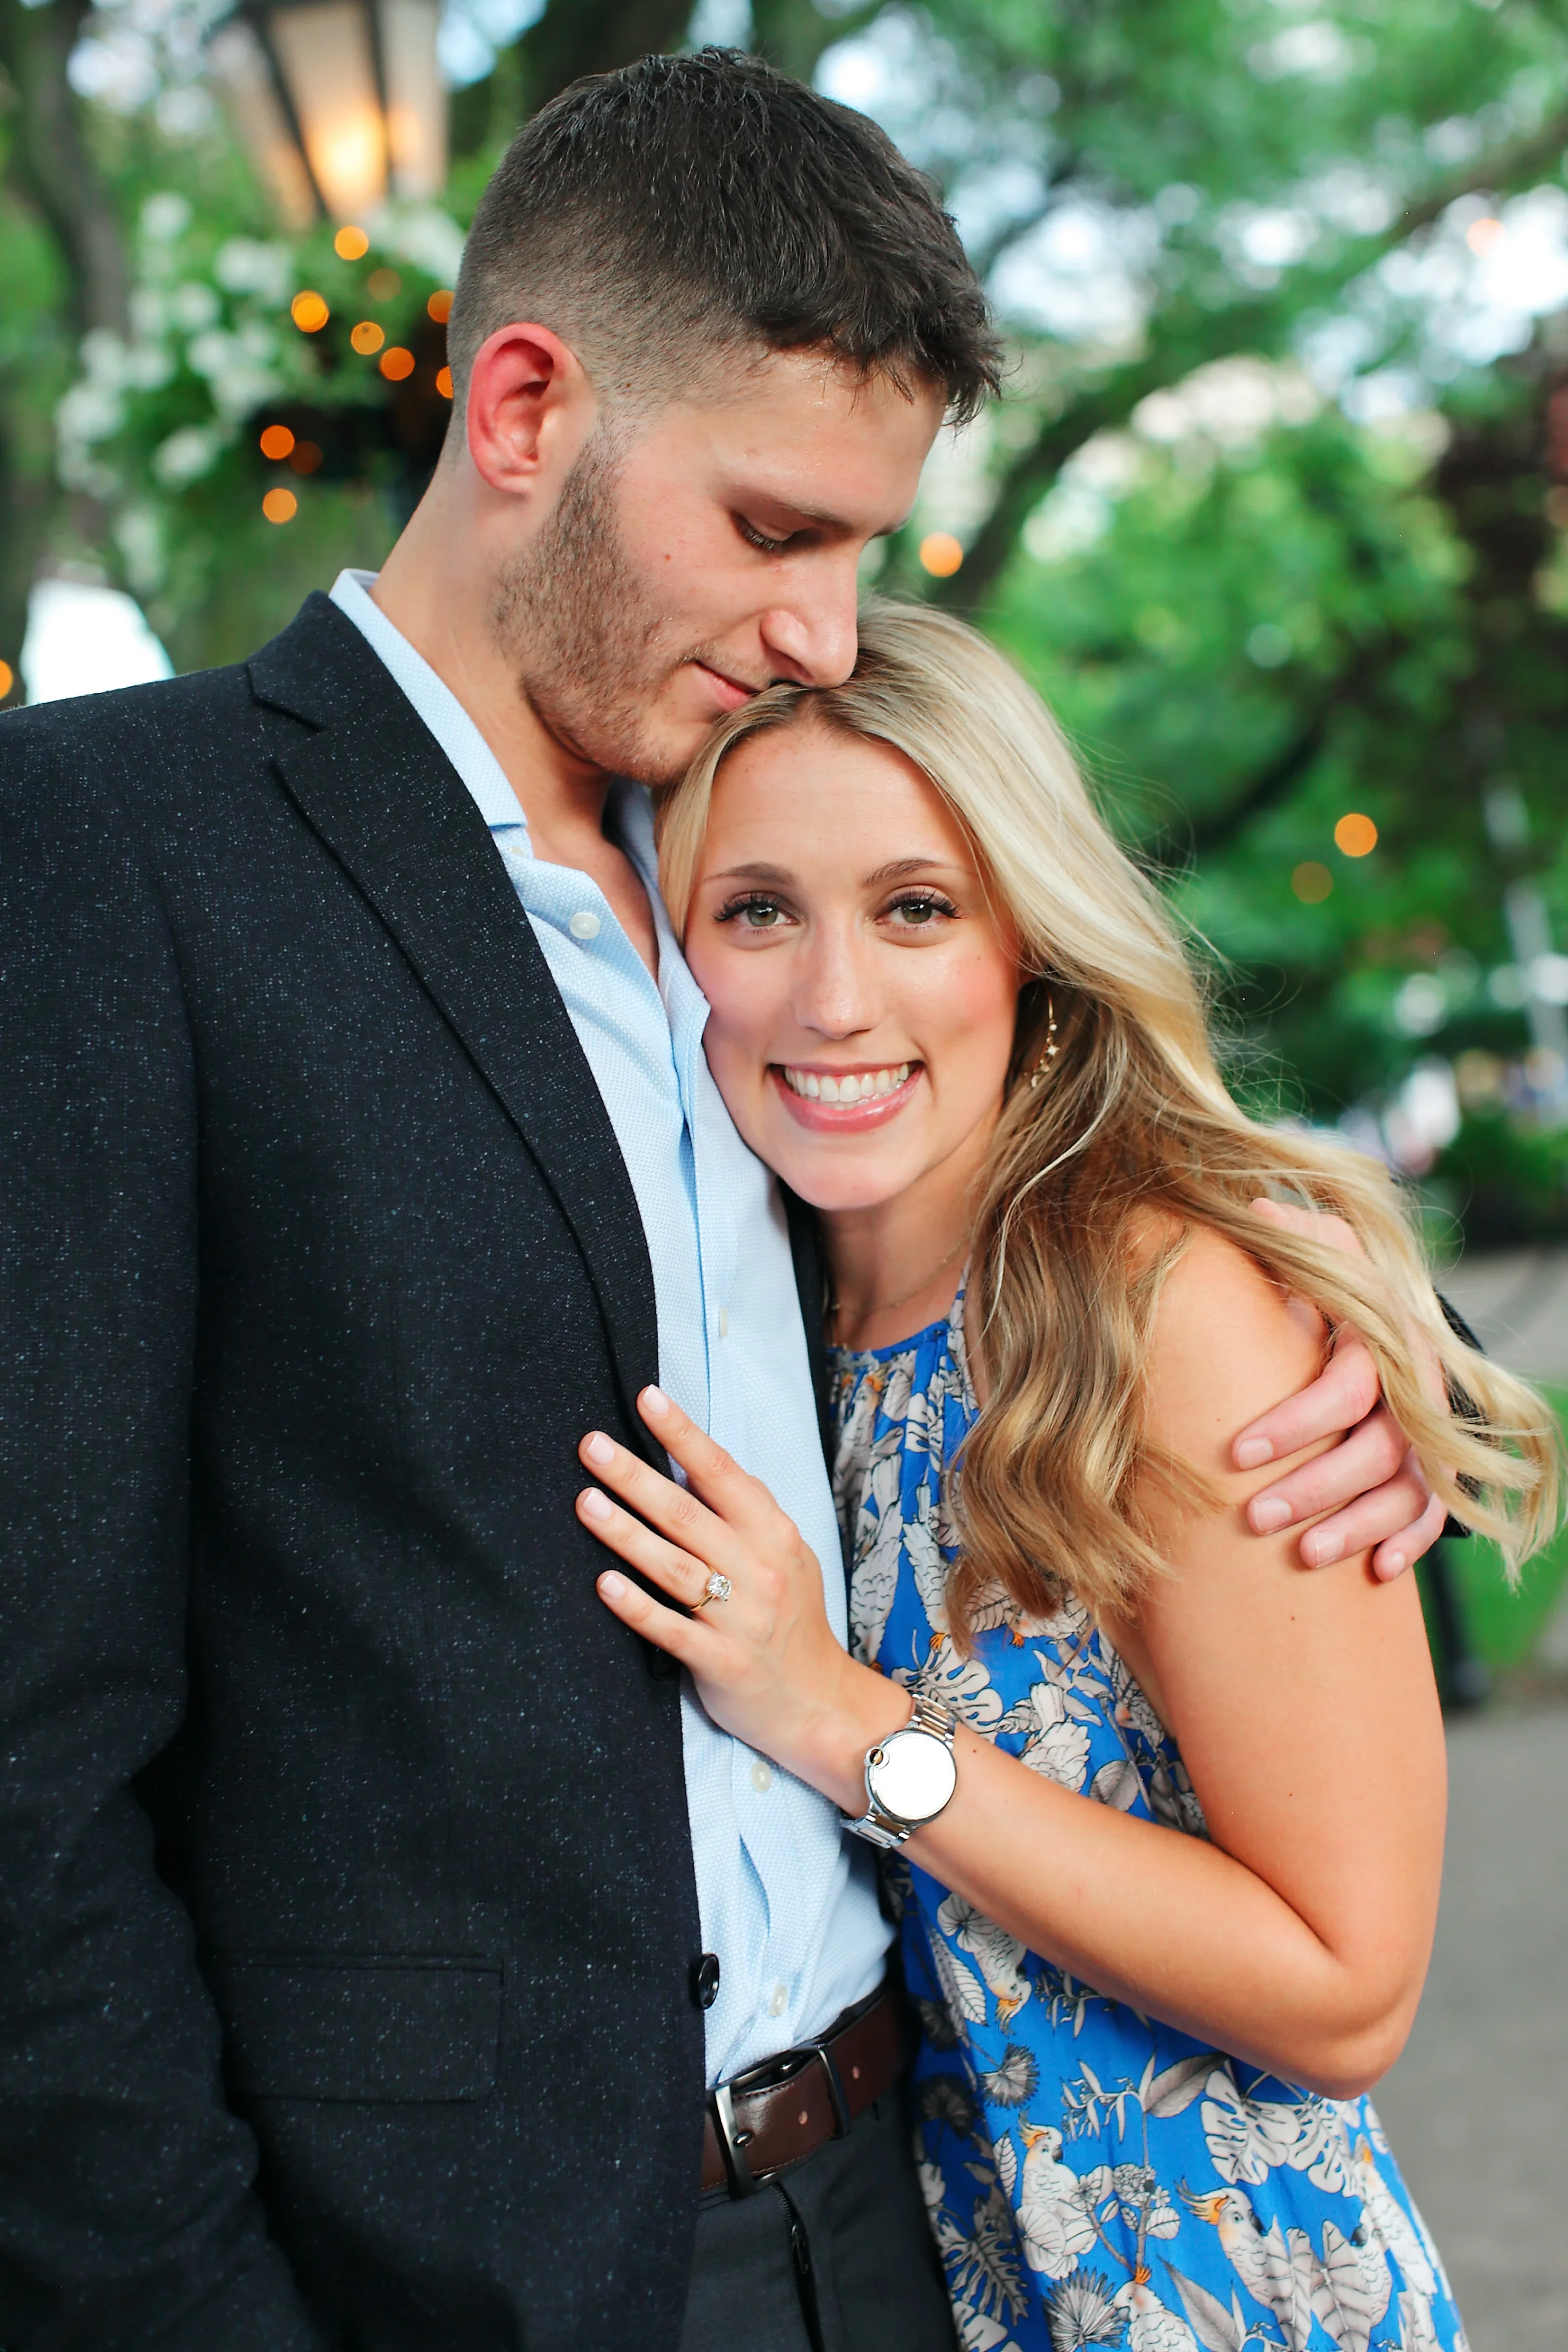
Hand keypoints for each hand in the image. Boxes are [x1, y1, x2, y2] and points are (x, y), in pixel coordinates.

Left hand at [576, 1388, 900, 1807]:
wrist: (820, 1702)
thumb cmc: (793, 1619)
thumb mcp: (784, 1554)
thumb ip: (743, 1512)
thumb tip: (691, 1463)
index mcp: (773, 1533)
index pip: (722, 1473)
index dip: (683, 1434)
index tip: (647, 1399)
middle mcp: (758, 1569)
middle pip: (687, 1513)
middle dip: (635, 1475)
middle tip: (591, 1444)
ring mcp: (740, 1618)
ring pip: (673, 1566)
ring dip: (625, 1532)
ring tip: (585, 1502)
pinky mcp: (720, 1662)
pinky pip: (671, 1629)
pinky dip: (637, 1606)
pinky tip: (604, 1584)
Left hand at [1235, 1200, 1445, 1580]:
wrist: (1389, 1315)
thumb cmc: (1336, 1287)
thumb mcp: (1320, 1252)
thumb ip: (1292, 1237)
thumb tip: (1255, 1211)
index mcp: (1381, 1343)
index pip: (1345, 1388)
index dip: (1293, 1422)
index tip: (1233, 1453)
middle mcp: (1411, 1393)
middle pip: (1377, 1450)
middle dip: (1316, 1487)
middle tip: (1255, 1517)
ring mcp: (1427, 1437)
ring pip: (1405, 1490)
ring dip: (1356, 1525)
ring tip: (1305, 1556)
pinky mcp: (1435, 1470)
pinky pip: (1434, 1515)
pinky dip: (1409, 1543)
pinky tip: (1375, 1572)